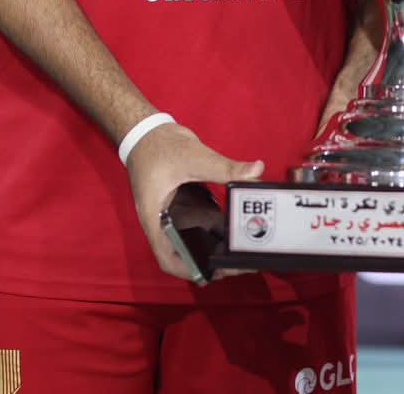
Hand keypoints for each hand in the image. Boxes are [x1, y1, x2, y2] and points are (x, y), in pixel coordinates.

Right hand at [124, 122, 263, 282]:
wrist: (147, 129)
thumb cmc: (159, 146)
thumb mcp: (193, 156)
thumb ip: (224, 167)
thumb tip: (256, 170)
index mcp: (155, 217)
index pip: (166, 256)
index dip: (187, 269)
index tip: (211, 274)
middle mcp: (162, 220)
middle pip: (183, 251)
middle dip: (209, 260)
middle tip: (237, 262)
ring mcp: (171, 212)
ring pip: (192, 236)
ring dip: (214, 243)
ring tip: (241, 248)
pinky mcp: (180, 203)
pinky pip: (197, 220)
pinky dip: (215, 224)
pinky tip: (235, 224)